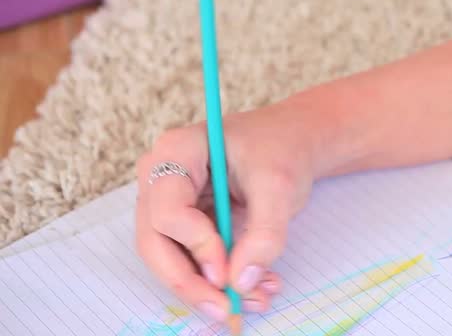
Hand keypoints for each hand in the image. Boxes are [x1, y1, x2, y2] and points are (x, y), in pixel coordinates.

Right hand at [134, 101, 324, 321]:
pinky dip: (220, 278)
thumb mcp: (281, 186)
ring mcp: (169, 200)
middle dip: (190, 282)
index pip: (167, 210)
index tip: (228, 272)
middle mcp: (161, 176)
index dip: (195, 246)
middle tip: (225, 310)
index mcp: (177, 151)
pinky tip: (254, 289)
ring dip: (208, 287)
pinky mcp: (186, 222)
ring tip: (254, 299)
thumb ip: (264, 234)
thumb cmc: (283, 149)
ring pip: (171, 257)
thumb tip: (240, 282)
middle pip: (155, 241)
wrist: (294, 141)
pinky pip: (192, 258)